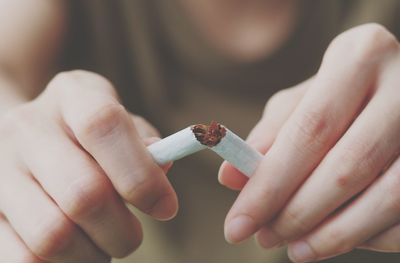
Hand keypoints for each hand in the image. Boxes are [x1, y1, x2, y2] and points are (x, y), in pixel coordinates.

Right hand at [0, 70, 177, 261]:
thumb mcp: (121, 124)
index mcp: (72, 95)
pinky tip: (74, 249)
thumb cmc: (90, 136)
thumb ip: (145, 144)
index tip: (166, 208)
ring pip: (53, 236)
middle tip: (132, 235)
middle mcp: (27, 127)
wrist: (29, 138)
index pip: (103, 125)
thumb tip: (162, 168)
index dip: (141, 174)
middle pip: (83, 193)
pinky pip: (24, 259)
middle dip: (123, 230)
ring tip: (103, 243)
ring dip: (93, 254)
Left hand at [219, 23, 399, 261]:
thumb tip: (230, 178)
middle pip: (346, 168)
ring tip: (294, 249)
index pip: (309, 131)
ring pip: (385, 198)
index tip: (237, 225)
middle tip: (262, 237)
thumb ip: (268, 136)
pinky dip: (367, 236)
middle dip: (296, 214)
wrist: (394, 89)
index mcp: (359, 57)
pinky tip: (333, 237)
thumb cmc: (338, 96)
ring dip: (332, 235)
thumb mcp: (302, 102)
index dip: (270, 185)